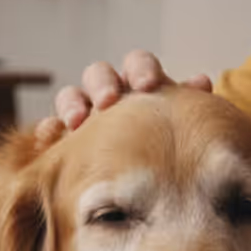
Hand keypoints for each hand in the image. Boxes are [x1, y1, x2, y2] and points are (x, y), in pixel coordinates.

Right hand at [37, 50, 212, 142]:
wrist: (153, 187)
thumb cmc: (172, 147)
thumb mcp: (184, 124)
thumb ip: (190, 103)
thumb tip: (201, 82)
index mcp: (140, 84)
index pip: (137, 63)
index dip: (141, 69)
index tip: (148, 86)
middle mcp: (110, 94)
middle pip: (99, 74)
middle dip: (103, 83)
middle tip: (109, 101)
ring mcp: (85, 116)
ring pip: (70, 96)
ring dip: (73, 104)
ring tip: (78, 122)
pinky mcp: (64, 141)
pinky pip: (49, 129)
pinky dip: (49, 130)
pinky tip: (53, 137)